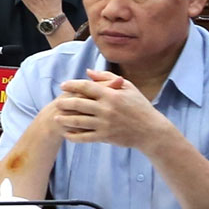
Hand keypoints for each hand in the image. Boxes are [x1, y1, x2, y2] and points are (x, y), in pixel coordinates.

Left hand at [51, 70, 169, 150]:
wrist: (152, 131)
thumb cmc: (140, 107)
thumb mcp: (128, 88)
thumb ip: (107, 78)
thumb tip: (88, 71)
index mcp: (111, 95)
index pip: (86, 87)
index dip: (72, 85)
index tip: (63, 85)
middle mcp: (106, 109)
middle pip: (78, 104)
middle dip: (65, 103)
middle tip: (57, 103)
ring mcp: (105, 124)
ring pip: (78, 121)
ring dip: (65, 120)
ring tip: (57, 118)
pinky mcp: (106, 137)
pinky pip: (85, 137)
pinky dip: (74, 136)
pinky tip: (67, 134)